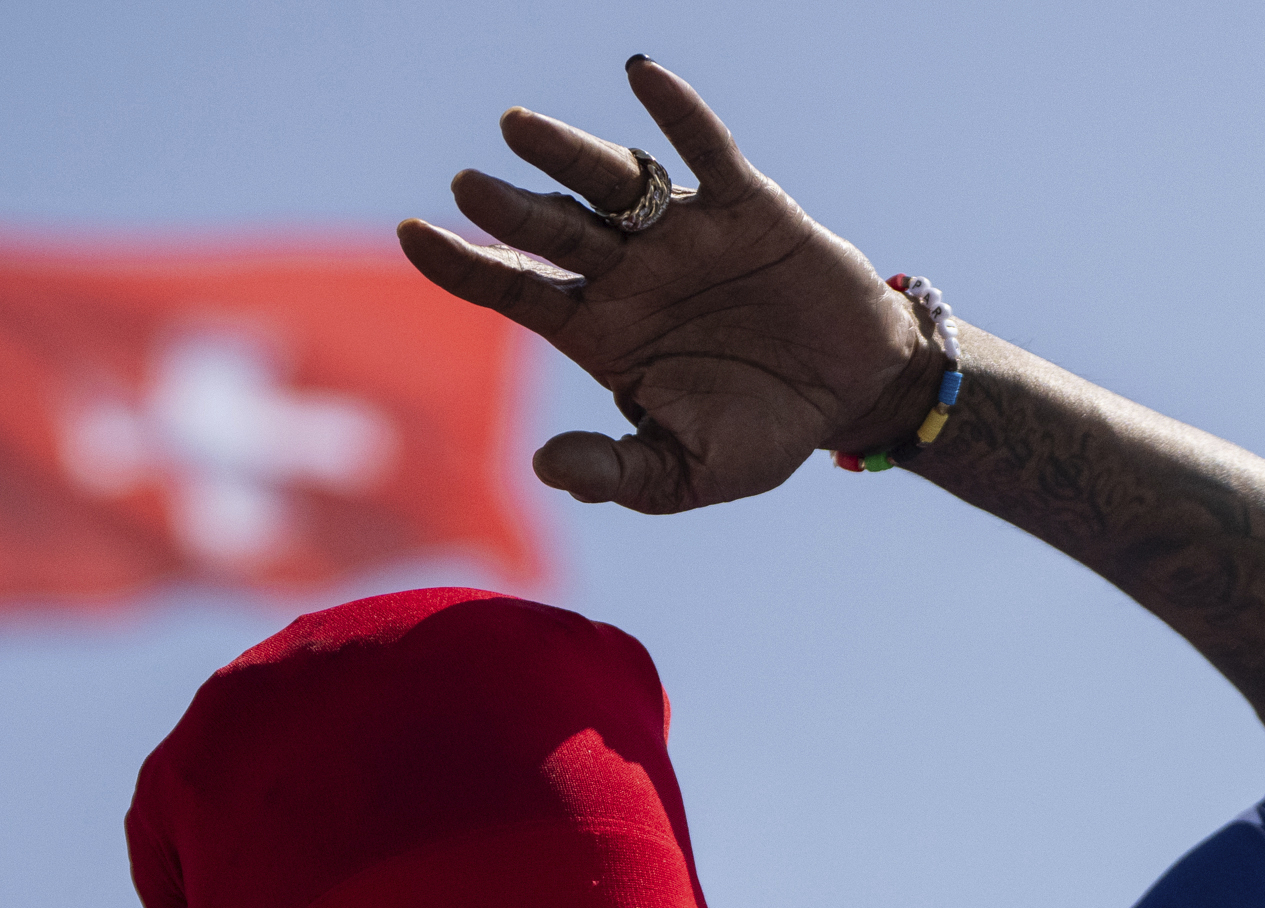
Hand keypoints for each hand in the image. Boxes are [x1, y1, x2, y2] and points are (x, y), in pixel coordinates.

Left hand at [397, 60, 934, 511]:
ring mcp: (683, 233)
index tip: (412, 234)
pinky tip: (642, 76)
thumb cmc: (762, 431)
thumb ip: (620, 474)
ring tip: (517, 128)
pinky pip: (707, 152)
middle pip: (554, 229)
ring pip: (614, 182)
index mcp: (602, 329)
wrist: (852, 395)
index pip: (516, 288)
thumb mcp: (689, 473)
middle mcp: (630, 271)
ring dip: (566, 153)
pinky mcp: (746, 206)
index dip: (464, 262)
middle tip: (467, 187)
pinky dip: (678, 114)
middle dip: (510, 209)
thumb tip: (546, 467)